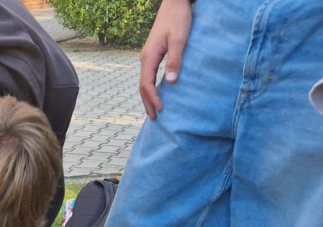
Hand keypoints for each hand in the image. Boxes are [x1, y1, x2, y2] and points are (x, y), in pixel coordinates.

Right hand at [139, 0, 192, 119]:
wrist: (174, 3)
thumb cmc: (178, 19)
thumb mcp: (179, 39)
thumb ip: (175, 60)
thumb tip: (170, 82)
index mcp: (149, 56)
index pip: (147, 83)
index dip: (153, 98)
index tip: (161, 109)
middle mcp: (145, 58)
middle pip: (142, 86)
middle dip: (147, 102)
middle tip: (154, 118)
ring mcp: (148, 56)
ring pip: (145, 81)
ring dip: (148, 96)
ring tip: (154, 109)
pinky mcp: (154, 54)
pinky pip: (149, 75)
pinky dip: (151, 87)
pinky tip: (157, 92)